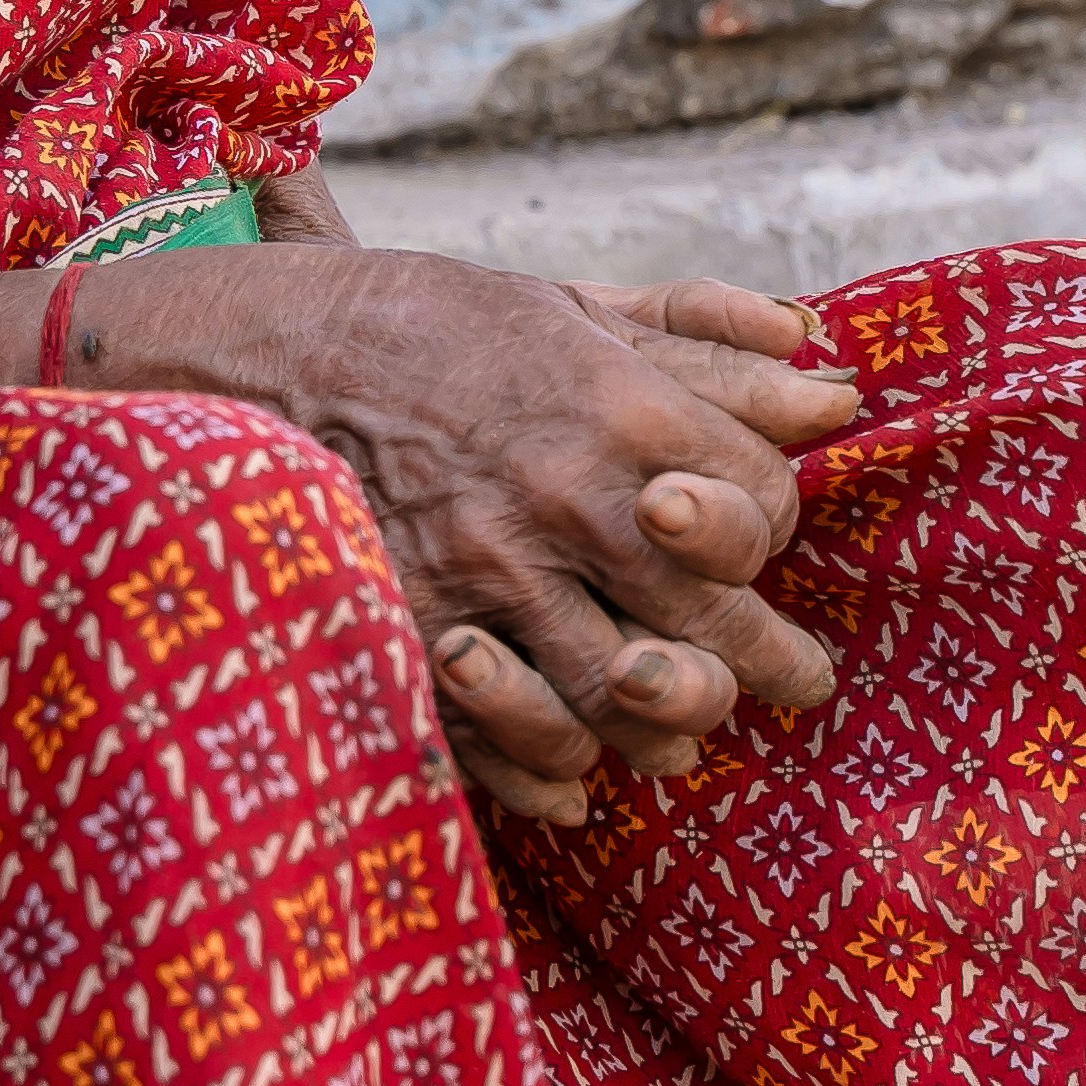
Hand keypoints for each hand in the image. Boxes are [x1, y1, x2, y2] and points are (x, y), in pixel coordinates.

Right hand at [91, 249, 859, 820]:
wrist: (254, 353)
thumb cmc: (428, 326)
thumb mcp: (570, 309)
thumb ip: (704, 344)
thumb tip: (831, 388)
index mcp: (616, 410)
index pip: (759, 504)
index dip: (773, 528)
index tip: (761, 541)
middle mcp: (561, 502)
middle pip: (711, 619)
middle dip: (767, 663)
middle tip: (793, 682)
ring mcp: (482, 581)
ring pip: (620, 701)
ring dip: (664, 726)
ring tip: (679, 730)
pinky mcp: (410, 638)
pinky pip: (510, 744)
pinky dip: (554, 777)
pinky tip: (576, 777)